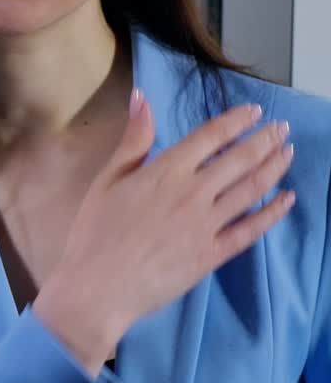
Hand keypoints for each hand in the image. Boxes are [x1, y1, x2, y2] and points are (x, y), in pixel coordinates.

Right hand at [35, 89, 294, 375]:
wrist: (97, 286)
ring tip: (287, 153)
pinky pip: (251, 229)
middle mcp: (193, 192)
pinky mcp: (213, 254)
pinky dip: (273, 212)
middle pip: (240, 159)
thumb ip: (133, 140)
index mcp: (165, 171)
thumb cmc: (94, 232)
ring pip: (252, 189)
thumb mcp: (107, 179)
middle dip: (265, 139)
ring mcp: (206, 224)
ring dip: (274, 167)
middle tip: (282, 129)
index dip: (236, 120)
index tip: (254, 112)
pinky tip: (286, 199)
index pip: (210, 136)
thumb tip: (142, 97)